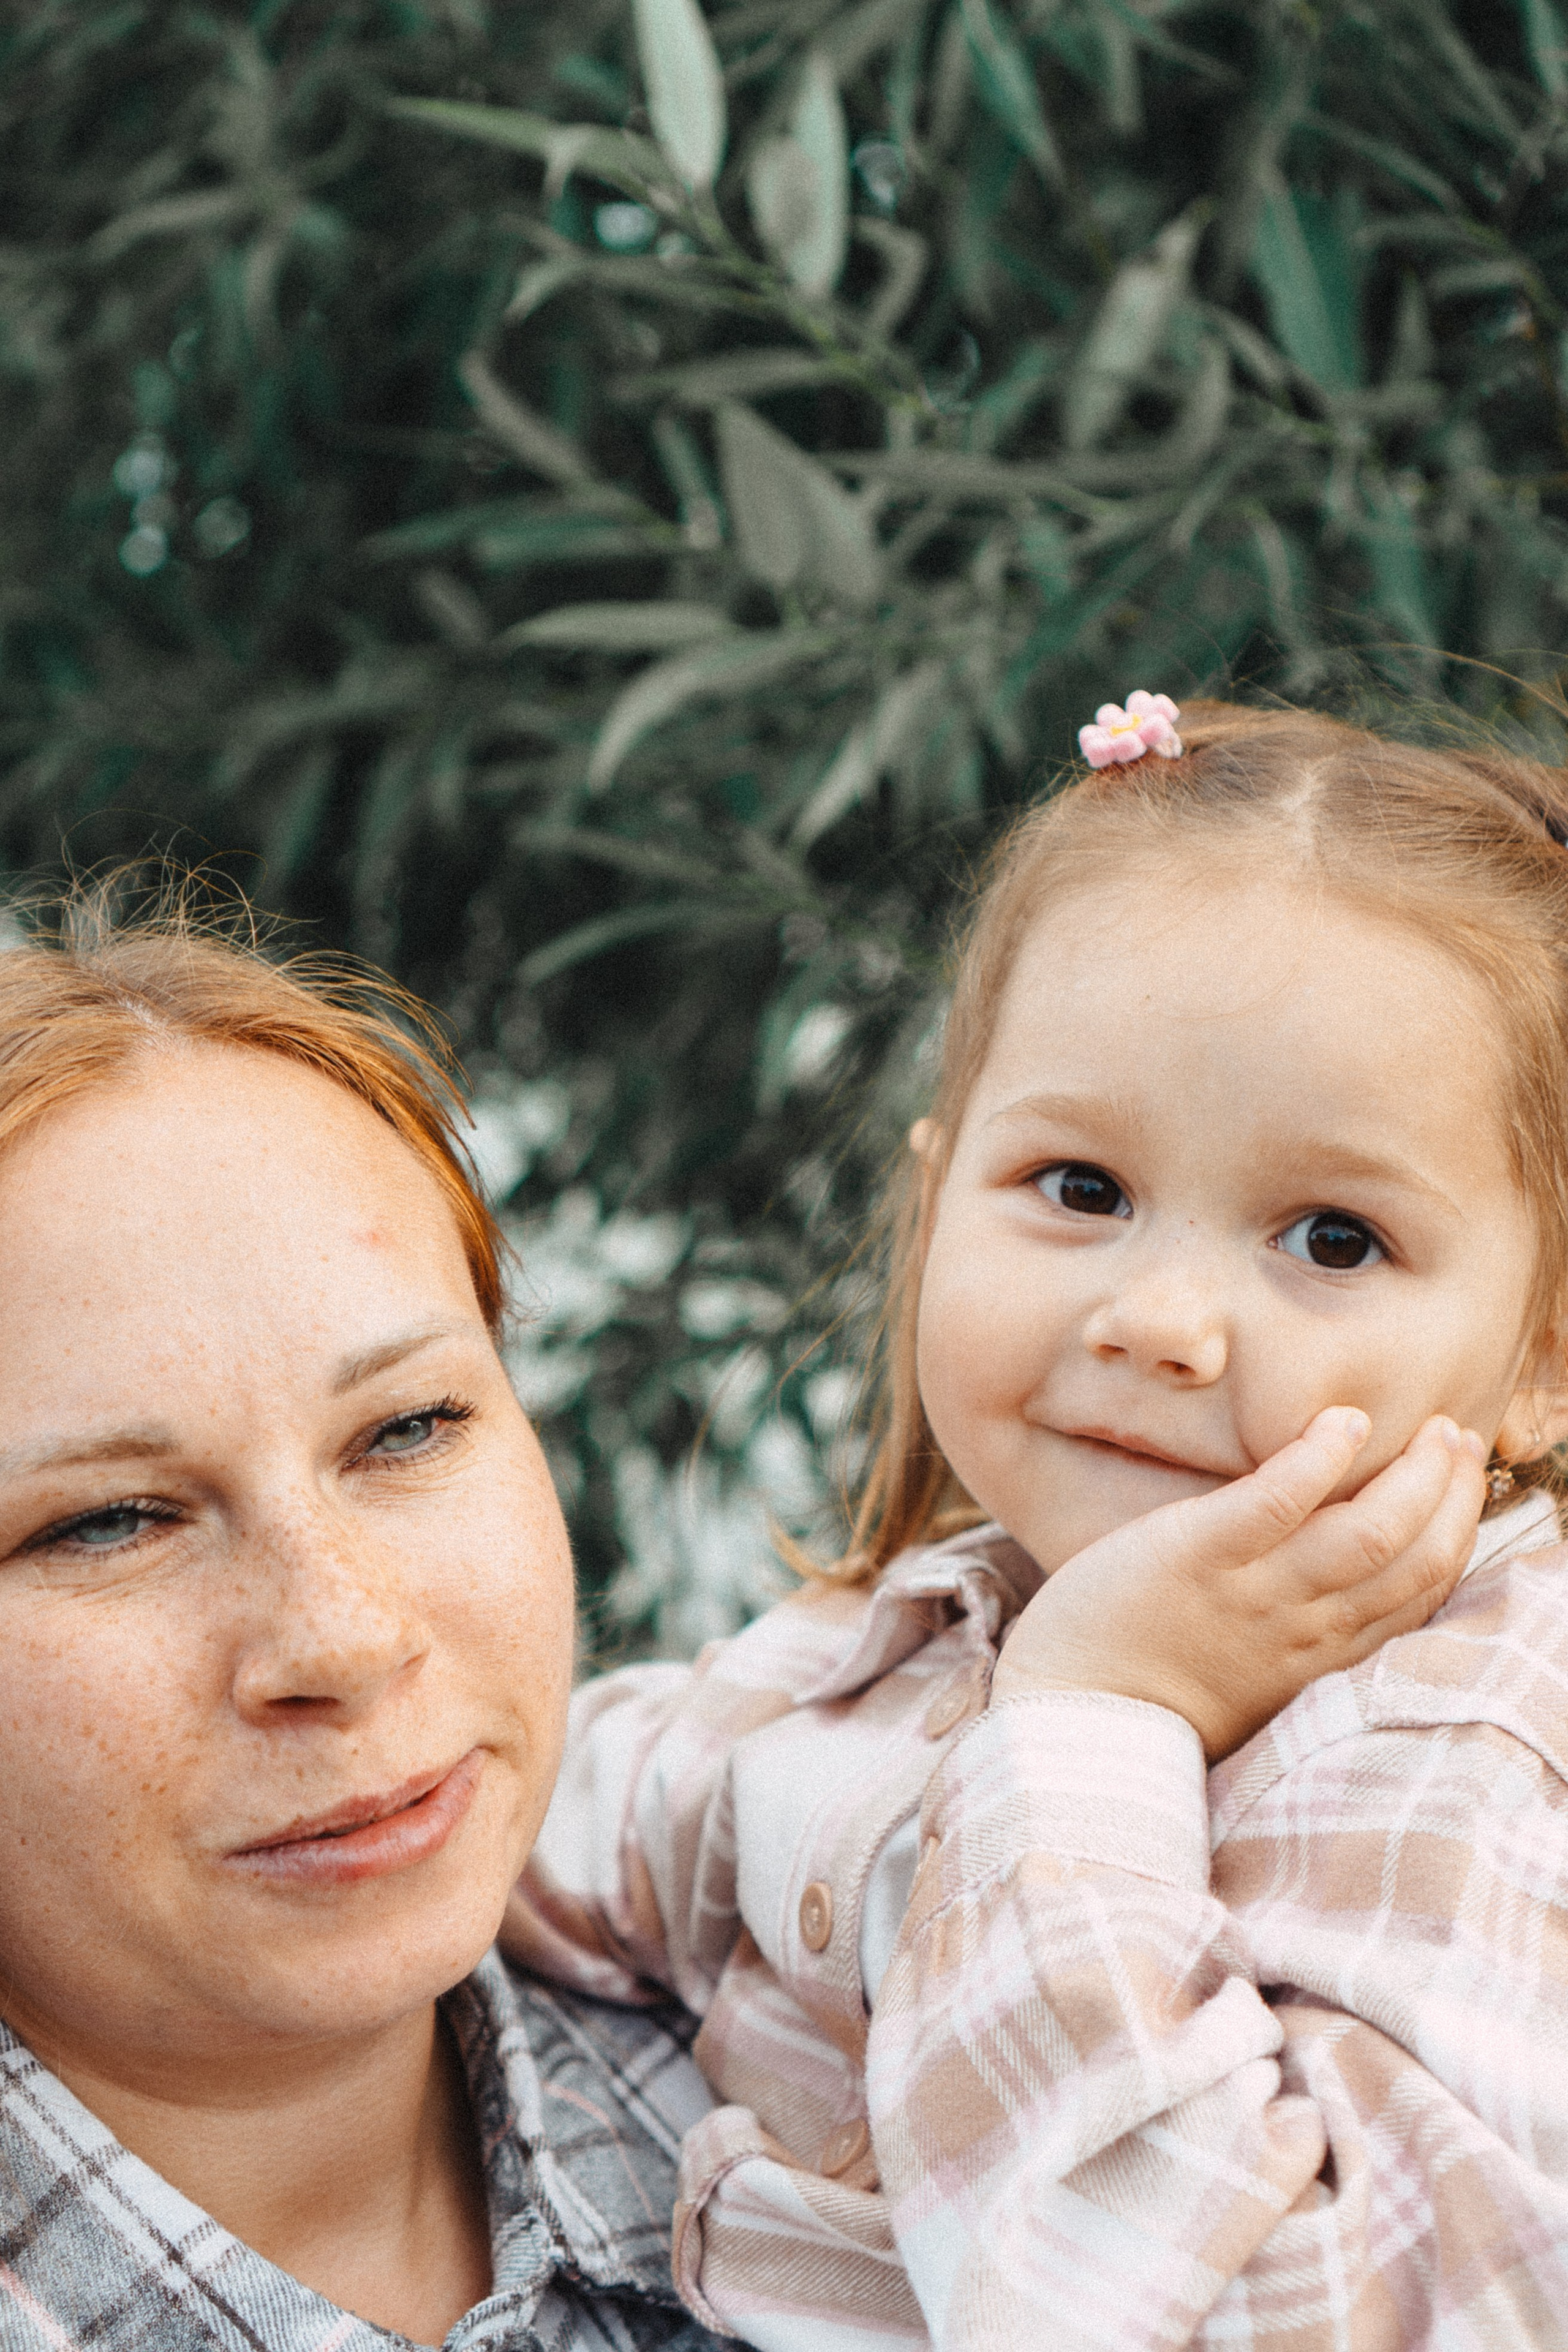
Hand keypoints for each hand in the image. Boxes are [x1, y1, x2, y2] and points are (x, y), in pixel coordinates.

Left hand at [990, 1409, 1487, 1760]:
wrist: (1070, 1724)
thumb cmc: (1149, 1695)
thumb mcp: (1249, 1681)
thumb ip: (1296, 1638)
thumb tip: (1331, 1589)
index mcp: (1318, 1659)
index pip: (1416, 1595)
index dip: (1453, 1533)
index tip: (1463, 1484)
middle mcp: (1301, 1628)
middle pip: (1410, 1559)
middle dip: (1451, 1496)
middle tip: (1461, 1442)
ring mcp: (1252, 1592)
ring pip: (1367, 1532)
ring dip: (1414, 1475)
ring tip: (1436, 1430)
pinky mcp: (1194, 1554)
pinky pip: (1276, 1501)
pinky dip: (1318, 1458)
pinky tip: (1343, 1422)